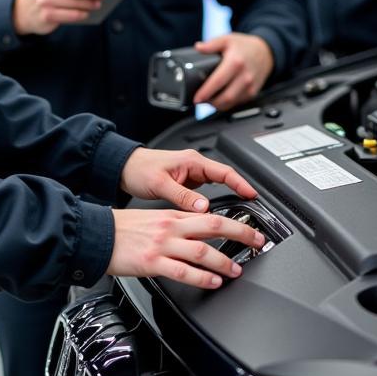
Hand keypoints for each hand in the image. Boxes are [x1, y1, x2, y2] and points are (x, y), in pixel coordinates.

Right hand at [107, 208, 265, 288]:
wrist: (97, 235)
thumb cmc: (123, 229)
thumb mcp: (153, 218)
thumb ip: (176, 224)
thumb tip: (196, 232)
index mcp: (172, 215)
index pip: (210, 215)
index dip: (234, 221)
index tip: (249, 228)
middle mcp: (171, 227)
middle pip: (214, 226)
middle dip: (240, 234)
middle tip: (257, 241)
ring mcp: (163, 245)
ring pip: (203, 250)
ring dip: (224, 261)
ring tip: (237, 269)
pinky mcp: (153, 262)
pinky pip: (183, 271)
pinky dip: (202, 277)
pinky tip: (213, 281)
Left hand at [119, 147, 256, 209]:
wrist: (123, 168)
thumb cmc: (139, 169)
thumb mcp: (161, 184)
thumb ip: (183, 196)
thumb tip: (204, 208)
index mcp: (192, 161)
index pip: (224, 171)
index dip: (241, 183)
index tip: (252, 194)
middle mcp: (194, 166)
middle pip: (225, 178)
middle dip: (240, 190)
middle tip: (252, 207)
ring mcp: (191, 174)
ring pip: (216, 186)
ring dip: (228, 196)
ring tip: (239, 212)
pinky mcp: (186, 183)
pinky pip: (206, 192)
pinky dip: (214, 202)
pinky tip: (215, 214)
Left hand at [190, 33, 273, 110]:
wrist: (265, 52)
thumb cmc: (245, 46)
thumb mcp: (227, 39)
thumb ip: (211, 44)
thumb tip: (198, 47)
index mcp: (236, 63)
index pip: (218, 82)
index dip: (206, 92)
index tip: (197, 98)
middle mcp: (245, 76)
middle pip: (225, 97)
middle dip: (210, 102)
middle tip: (200, 100)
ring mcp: (250, 86)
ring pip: (231, 103)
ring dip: (217, 105)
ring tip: (208, 100)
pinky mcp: (252, 93)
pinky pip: (237, 103)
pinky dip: (226, 104)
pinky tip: (220, 99)